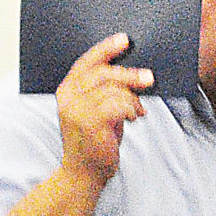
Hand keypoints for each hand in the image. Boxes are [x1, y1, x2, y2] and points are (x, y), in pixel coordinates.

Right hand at [56, 33, 153, 185]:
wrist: (83, 175)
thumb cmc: (92, 143)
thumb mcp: (94, 112)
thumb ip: (104, 92)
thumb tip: (131, 75)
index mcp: (66, 91)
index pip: (86, 62)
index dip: (106, 49)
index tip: (125, 40)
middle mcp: (68, 98)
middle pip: (103, 72)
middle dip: (129, 74)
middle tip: (148, 78)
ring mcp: (78, 110)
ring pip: (115, 89)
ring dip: (132, 99)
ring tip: (136, 111)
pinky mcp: (91, 123)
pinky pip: (119, 104)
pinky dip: (131, 109)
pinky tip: (134, 118)